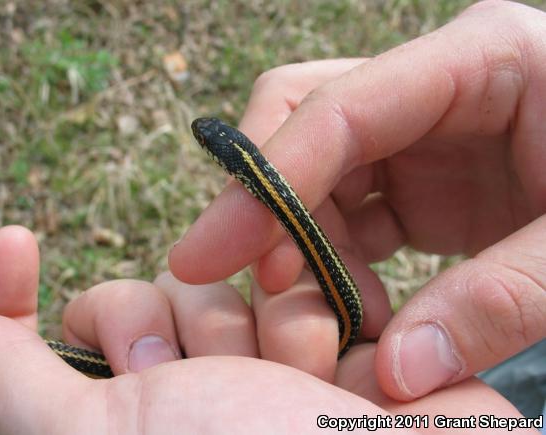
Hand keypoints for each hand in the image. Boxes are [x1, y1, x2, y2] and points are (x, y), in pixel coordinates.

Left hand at [0, 227, 525, 433]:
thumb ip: (9, 386)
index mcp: (126, 422)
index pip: (46, 340)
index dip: (9, 296)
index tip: (15, 245)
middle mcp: (189, 393)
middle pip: (149, 291)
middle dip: (178, 326)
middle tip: (213, 384)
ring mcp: (261, 362)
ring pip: (226, 278)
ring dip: (262, 328)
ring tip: (305, 387)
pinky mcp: (323, 336)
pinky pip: (298, 276)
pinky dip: (325, 315)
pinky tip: (355, 369)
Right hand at [169, 0, 545, 399]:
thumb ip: (502, 304)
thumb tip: (393, 374)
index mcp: (483, 59)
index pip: (342, 107)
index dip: (269, 182)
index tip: (208, 254)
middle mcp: (435, 86)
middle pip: (305, 124)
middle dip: (265, 209)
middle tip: (251, 288)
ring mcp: (421, 131)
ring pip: (316, 175)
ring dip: (306, 252)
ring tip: (336, 322)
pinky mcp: (417, 177)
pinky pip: (346, 212)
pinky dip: (336, 266)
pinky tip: (360, 311)